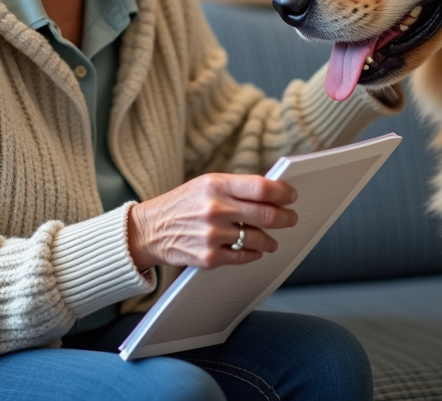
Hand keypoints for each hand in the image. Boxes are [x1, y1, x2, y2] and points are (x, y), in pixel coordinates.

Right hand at [127, 174, 297, 270]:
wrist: (149, 230)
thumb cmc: (182, 203)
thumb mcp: (205, 184)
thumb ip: (236, 187)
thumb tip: (272, 192)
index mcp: (215, 185)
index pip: (261, 187)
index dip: (283, 192)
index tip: (292, 196)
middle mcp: (215, 209)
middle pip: (266, 214)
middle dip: (286, 218)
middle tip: (291, 218)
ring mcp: (212, 235)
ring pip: (258, 238)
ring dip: (270, 240)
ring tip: (272, 240)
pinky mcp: (208, 257)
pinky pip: (243, 256)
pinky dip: (253, 254)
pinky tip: (255, 250)